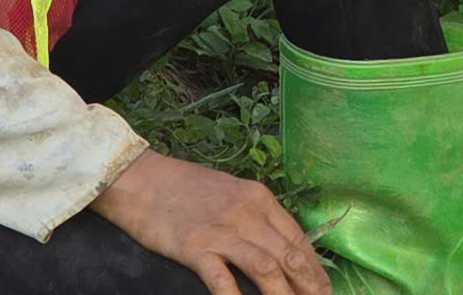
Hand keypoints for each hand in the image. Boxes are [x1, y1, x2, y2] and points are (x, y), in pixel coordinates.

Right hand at [90, 151, 327, 294]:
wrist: (139, 178)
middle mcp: (246, 213)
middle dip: (310, 286)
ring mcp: (221, 231)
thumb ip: (254, 216)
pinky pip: (223, 280)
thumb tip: (279, 246)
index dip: (315, 268)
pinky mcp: (195, 247)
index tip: (324, 288)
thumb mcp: (229, 192)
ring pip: (267, 269)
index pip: (298, 238)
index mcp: (258, 198)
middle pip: (290, 256)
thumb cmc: (182, 187)